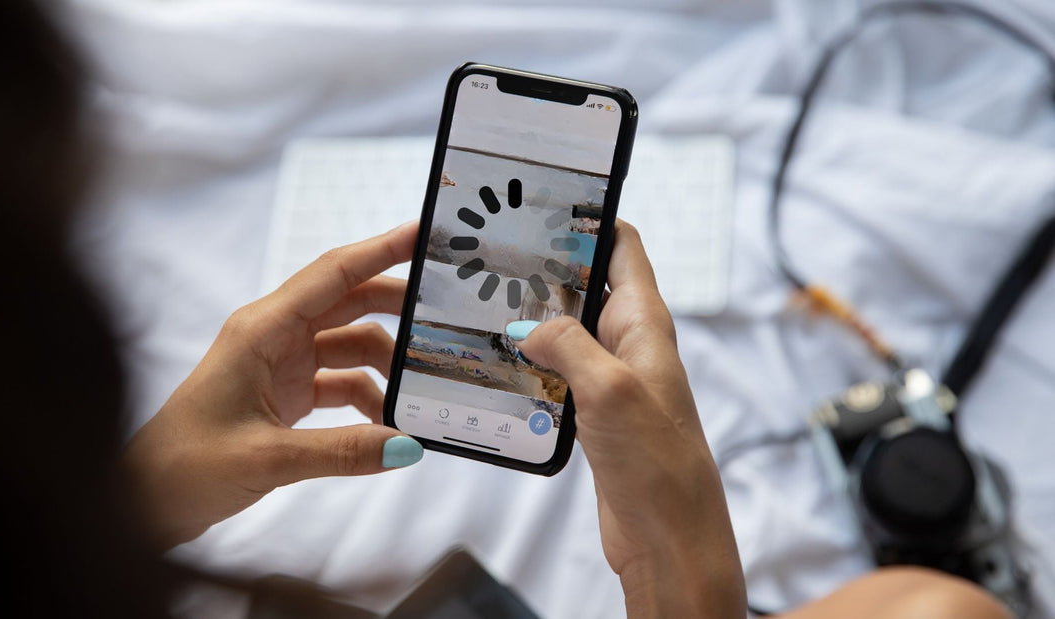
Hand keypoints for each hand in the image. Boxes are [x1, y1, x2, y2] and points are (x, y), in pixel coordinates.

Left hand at [125, 222, 423, 548]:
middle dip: (397, 307)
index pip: (333, 274)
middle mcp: (273, 336)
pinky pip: (341, 382)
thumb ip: (343, 451)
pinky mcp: (284, 394)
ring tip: (421, 393)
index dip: (381, 250)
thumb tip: (409, 446)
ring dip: (386, 366)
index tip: (425, 232)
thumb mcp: (269, 458)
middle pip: (349, 302)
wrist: (145, 501)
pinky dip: (368, 399)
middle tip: (447, 314)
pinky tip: (387, 427)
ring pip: (350, 345)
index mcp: (262, 329)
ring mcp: (280, 364)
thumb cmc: (186, 466)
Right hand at [510, 222, 745, 617]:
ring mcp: (613, 377)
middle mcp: (631, 342)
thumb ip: (568, 345)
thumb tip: (529, 326)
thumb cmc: (657, 461)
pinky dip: (532, 364)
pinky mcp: (596, 412)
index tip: (546, 202)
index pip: (623, 247)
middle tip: (496, 254)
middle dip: (547, 269)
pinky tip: (500, 363)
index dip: (591, 218)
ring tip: (486, 303)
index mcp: (646, 322)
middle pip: (587, 285)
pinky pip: (560, 372)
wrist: (669, 534)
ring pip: (568, 330)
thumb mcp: (610, 389)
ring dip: (534, 319)